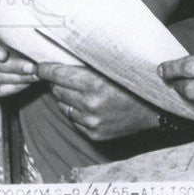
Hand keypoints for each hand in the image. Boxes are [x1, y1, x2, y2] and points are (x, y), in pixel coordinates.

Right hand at [0, 29, 38, 97]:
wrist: (31, 54)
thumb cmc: (28, 37)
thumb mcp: (26, 30)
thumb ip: (24, 31)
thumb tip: (33, 33)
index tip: (3, 55)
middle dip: (15, 66)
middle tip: (32, 67)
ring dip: (18, 77)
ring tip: (35, 74)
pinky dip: (13, 87)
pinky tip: (27, 83)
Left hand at [35, 63, 158, 140]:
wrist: (156, 110)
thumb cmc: (137, 83)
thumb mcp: (116, 68)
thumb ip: (90, 65)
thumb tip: (65, 60)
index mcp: (96, 85)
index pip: (59, 75)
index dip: (45, 70)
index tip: (37, 67)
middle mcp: (90, 104)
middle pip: (58, 90)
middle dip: (58, 82)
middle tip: (65, 76)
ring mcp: (91, 122)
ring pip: (64, 106)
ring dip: (67, 97)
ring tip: (82, 91)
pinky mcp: (93, 134)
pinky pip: (74, 120)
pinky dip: (77, 111)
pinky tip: (90, 105)